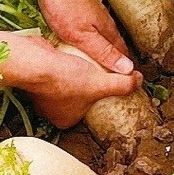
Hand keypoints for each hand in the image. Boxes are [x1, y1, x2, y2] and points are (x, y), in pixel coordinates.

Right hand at [0, 31, 138, 126]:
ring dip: (74, 73)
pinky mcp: (39, 75)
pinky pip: (56, 70)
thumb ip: (122, 84)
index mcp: (66, 120)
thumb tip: (139, 80)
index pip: (88, 112)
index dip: (97, 99)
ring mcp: (43, 92)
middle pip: (77, 97)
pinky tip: (72, 54)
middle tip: (98, 74)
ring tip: (87, 63)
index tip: (104, 86)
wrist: (34, 61)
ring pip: (66, 83)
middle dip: (86, 85)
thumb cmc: (64, 79)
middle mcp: (52, 110)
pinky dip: (63, 63)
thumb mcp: (101, 83)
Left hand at [32, 0, 134, 76]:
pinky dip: (92, 41)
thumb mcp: (82, 36)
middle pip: (114, 45)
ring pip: (103, 36)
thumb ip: (103, 52)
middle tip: (115, 79)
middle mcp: (103, 20)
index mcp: (107, 29)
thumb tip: (127, 68)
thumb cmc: (63, 6)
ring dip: (104, 50)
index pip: (122, 53)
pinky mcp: (81, 9)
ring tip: (101, 66)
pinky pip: (91, 30)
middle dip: (116, 61)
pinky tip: (83, 46)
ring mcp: (93, 13)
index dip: (125, 69)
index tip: (126, 82)